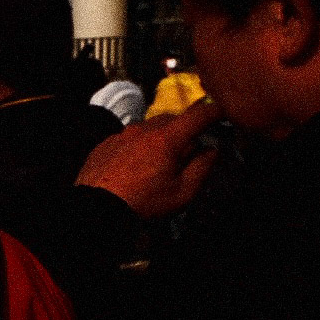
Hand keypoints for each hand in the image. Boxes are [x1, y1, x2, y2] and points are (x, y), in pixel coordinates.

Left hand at [77, 101, 221, 219]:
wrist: (97, 208)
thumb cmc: (142, 203)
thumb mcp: (183, 192)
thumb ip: (202, 167)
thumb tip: (211, 150)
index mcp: (167, 139)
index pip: (197, 115)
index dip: (214, 112)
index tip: (222, 113)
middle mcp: (143, 130)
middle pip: (173, 120)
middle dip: (185, 131)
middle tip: (188, 153)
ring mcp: (122, 135)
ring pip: (150, 128)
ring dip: (161, 138)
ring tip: (160, 164)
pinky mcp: (106, 143)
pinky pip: (130, 138)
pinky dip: (140, 146)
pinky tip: (138, 166)